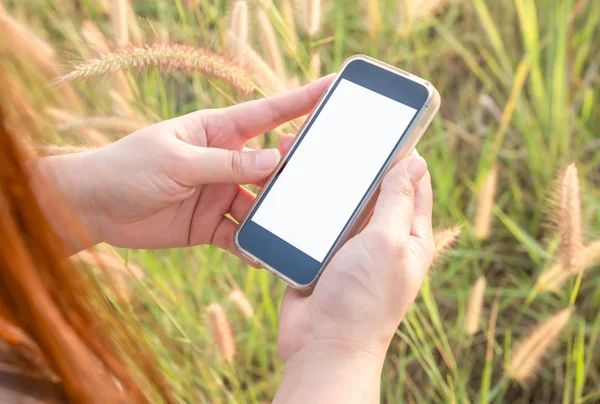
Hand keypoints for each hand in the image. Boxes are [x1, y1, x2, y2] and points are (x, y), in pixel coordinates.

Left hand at [39, 76, 332, 253]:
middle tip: (322, 177)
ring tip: (294, 226)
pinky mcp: (212, 224)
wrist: (93, 208)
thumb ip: (226, 163)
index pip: (268, 113)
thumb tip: (275, 160)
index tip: (333, 88)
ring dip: (275, 216)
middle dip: (296, 170)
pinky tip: (263, 255)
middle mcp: (225, 161)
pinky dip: (253, 246)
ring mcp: (220, 194)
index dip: (302, 100)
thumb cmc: (128, 168)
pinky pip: (241, 236)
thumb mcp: (177, 161)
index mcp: (217, 131)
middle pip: (272, 164)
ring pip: (261, 204)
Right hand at [274, 152, 433, 402]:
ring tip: (304, 148)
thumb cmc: (363, 300)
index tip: (385, 123)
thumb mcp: (389, 244)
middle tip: (335, 131)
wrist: (321, 345)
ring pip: (339, 200)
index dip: (403, 153)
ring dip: (325, 178)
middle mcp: (381, 237)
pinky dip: (304, 200)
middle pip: (372, 187)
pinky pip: (314, 218)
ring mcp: (349, 244)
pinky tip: (290, 178)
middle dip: (355, 161)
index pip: (413, 183)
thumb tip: (416, 162)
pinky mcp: (319, 251)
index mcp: (409, 235)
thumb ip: (399, 201)